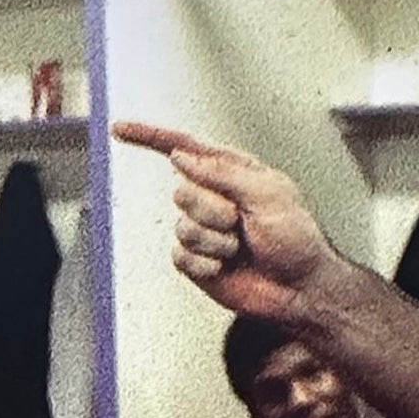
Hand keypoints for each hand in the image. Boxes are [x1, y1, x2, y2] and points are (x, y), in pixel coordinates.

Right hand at [115, 122, 333, 318]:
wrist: (298, 288)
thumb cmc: (296, 240)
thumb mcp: (267, 194)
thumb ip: (223, 172)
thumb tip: (181, 157)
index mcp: (232, 173)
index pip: (184, 148)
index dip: (150, 137)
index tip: (120, 129)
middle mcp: (213, 198)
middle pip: (182, 192)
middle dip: (213, 211)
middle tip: (240, 223)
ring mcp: (202, 230)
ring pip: (182, 227)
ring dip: (215, 242)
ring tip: (239, 248)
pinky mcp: (195, 260)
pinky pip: (181, 256)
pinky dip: (206, 264)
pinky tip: (226, 267)